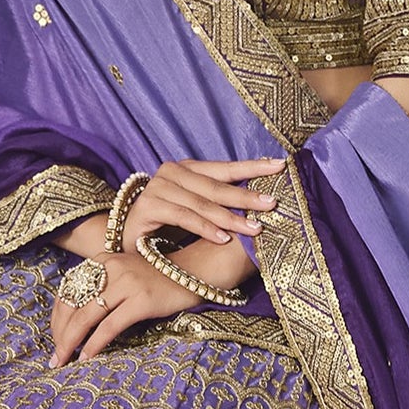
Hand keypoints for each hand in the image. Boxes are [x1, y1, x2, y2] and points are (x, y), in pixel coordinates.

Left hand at [47, 236, 255, 365]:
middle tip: (55, 356)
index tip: (56, 336)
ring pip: (86, 316)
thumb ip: (107, 288)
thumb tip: (83, 319)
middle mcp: (111, 268)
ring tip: (63, 361)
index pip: (68, 289)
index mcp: (104, 260)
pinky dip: (94, 344)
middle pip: (72, 304)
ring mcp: (126, 283)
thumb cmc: (163, 279)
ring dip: (70, 342)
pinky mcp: (141, 300)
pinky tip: (86, 358)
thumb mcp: (129, 275)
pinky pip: (109, 326)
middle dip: (59, 333)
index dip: (57, 317)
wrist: (199, 270)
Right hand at [112, 157, 286, 250]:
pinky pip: (185, 217)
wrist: (129, 242)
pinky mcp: (149, 206)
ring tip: (254, 228)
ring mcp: (159, 187)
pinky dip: (206, 228)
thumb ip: (219, 203)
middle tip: (272, 203)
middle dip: (246, 196)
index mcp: (186, 168)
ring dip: (231, 217)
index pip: (224, 168)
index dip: (252, 167)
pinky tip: (224, 238)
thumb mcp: (196, 210)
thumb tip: (259, 205)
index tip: (280, 166)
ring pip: (203, 203)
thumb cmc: (168, 227)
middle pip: (216, 185)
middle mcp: (171, 172)